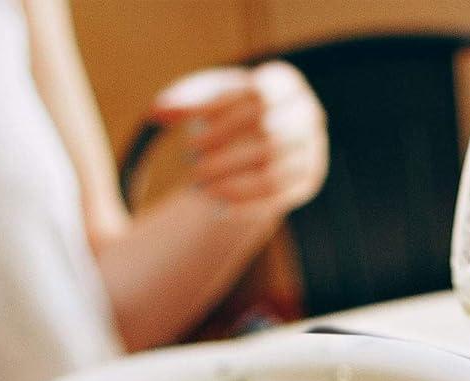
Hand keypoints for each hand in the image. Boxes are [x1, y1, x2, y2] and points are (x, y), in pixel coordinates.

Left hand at [153, 62, 326, 214]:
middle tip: (191, 164)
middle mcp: (309, 114)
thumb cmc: (231, 110)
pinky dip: (246, 206)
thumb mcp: (208, 99)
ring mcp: (313, 150)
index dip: (223, 116)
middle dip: (226, 154)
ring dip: (233, 184)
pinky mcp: (309, 181)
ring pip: (273, 172)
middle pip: (269, 136)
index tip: (188, 133)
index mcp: (286, 82)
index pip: (258, 97)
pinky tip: (217, 208)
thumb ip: (184, 101)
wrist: (263, 137)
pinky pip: (278, 198)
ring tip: (198, 190)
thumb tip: (156, 112)